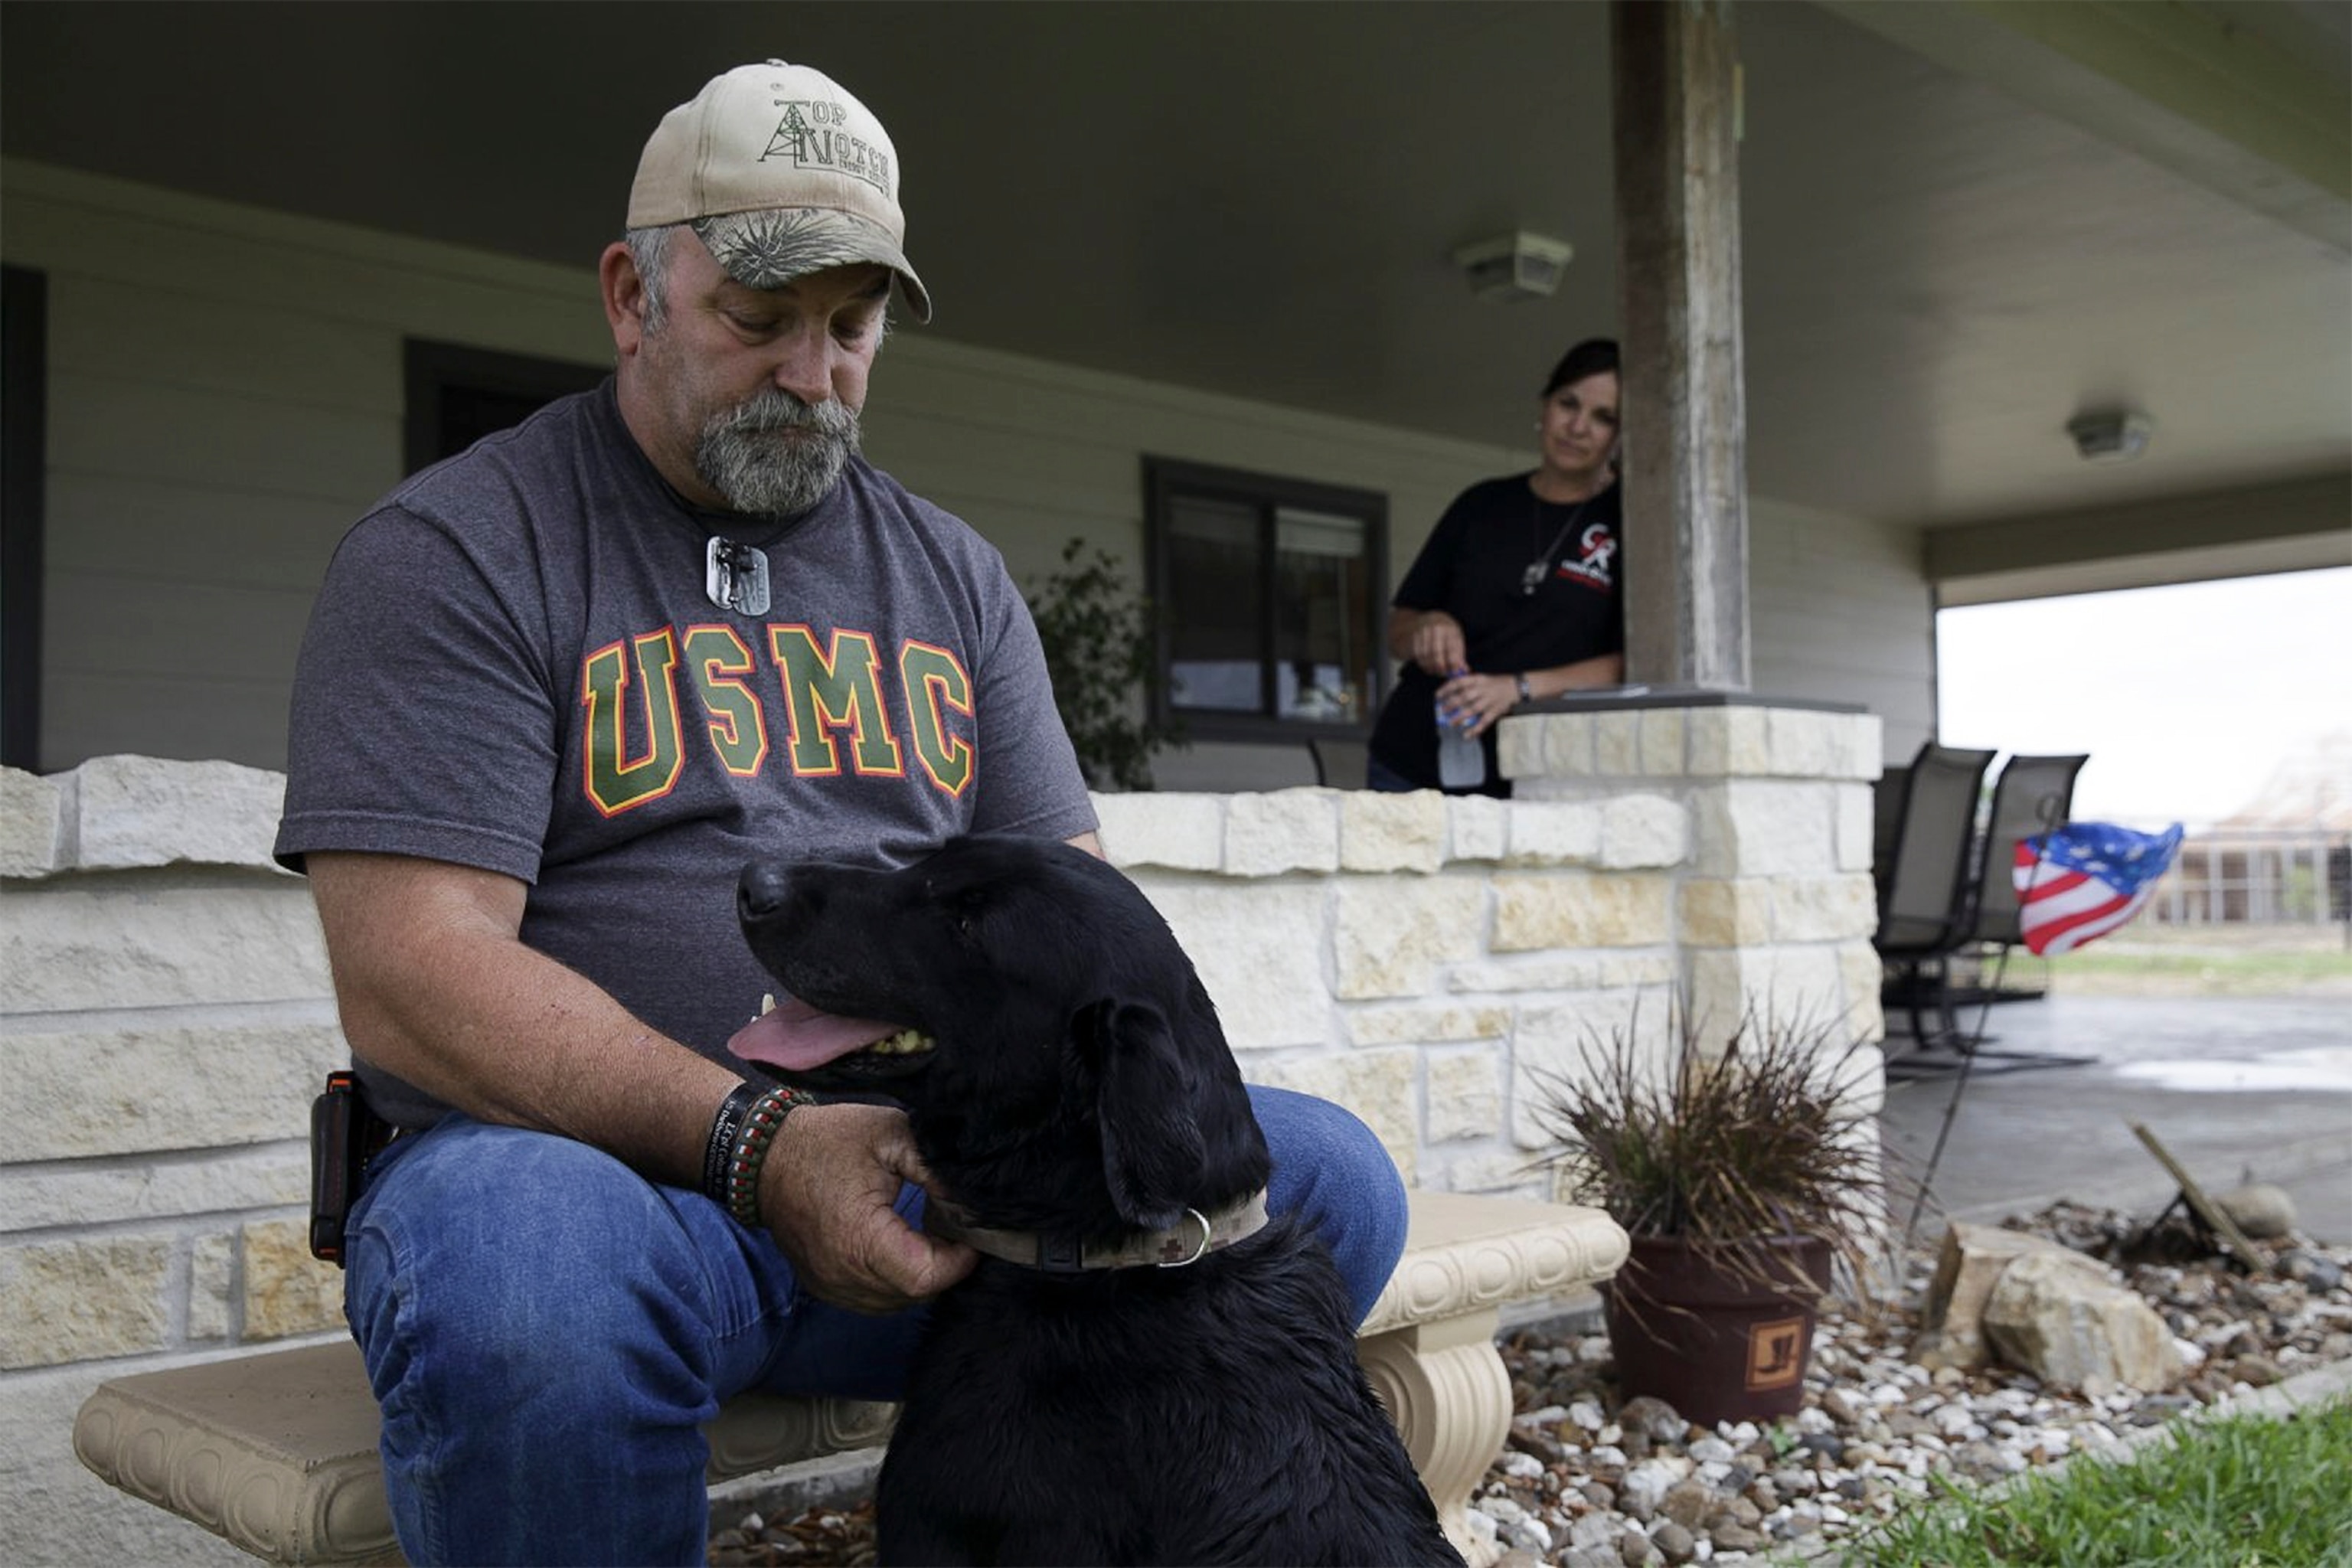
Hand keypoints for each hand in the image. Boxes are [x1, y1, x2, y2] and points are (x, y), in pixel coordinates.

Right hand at [758, 1101, 976, 1312]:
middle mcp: (842, 1274)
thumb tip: (973, 1201)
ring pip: (896, 1303)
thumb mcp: (892, 1134)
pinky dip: (894, 1282)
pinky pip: (872, 1300)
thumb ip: (937, 1168)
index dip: (958, 1260)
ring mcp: (830, 1285)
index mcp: (859, 1238)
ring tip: (930, 1237)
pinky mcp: (823, 1286)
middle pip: (916, 1295)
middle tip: (955, 1230)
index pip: (926, 1278)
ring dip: (921, 1277)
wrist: (764, 1155)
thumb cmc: (828, 1141)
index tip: (969, 1231)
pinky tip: (902, 1248)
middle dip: (945, 1267)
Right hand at [1406, 611, 1467, 677]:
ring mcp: (1424, 632)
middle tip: (1442, 673)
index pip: (1452, 648)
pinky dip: (1422, 664)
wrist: (1431, 619)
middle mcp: (1436, 629)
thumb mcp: (1457, 640)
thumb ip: (1460, 655)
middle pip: (1436, 652)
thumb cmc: (1448, 634)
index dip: (1453, 663)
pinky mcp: (1415, 637)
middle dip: (1440, 666)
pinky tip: (1427, 667)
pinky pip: (1418, 654)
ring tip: (1435, 671)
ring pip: (1426, 655)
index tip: (1454, 672)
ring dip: (1430, 667)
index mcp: (1450, 629)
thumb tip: (1464, 670)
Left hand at [1437, 671, 1514, 737]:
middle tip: (1442, 711)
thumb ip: (1469, 684)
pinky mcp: (1495, 711)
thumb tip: (1451, 692)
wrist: (1517, 687)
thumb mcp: (1482, 678)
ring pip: (1473, 709)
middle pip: (1464, 696)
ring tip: (1450, 723)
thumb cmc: (1496, 683)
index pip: (1459, 682)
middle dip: (1451, 704)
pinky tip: (1467, 735)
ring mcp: (1489, 701)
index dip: (1447, 689)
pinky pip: (1484, 721)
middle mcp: (1483, 689)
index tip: (1437, 696)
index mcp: (1478, 679)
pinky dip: (1476, 729)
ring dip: (1460, 717)